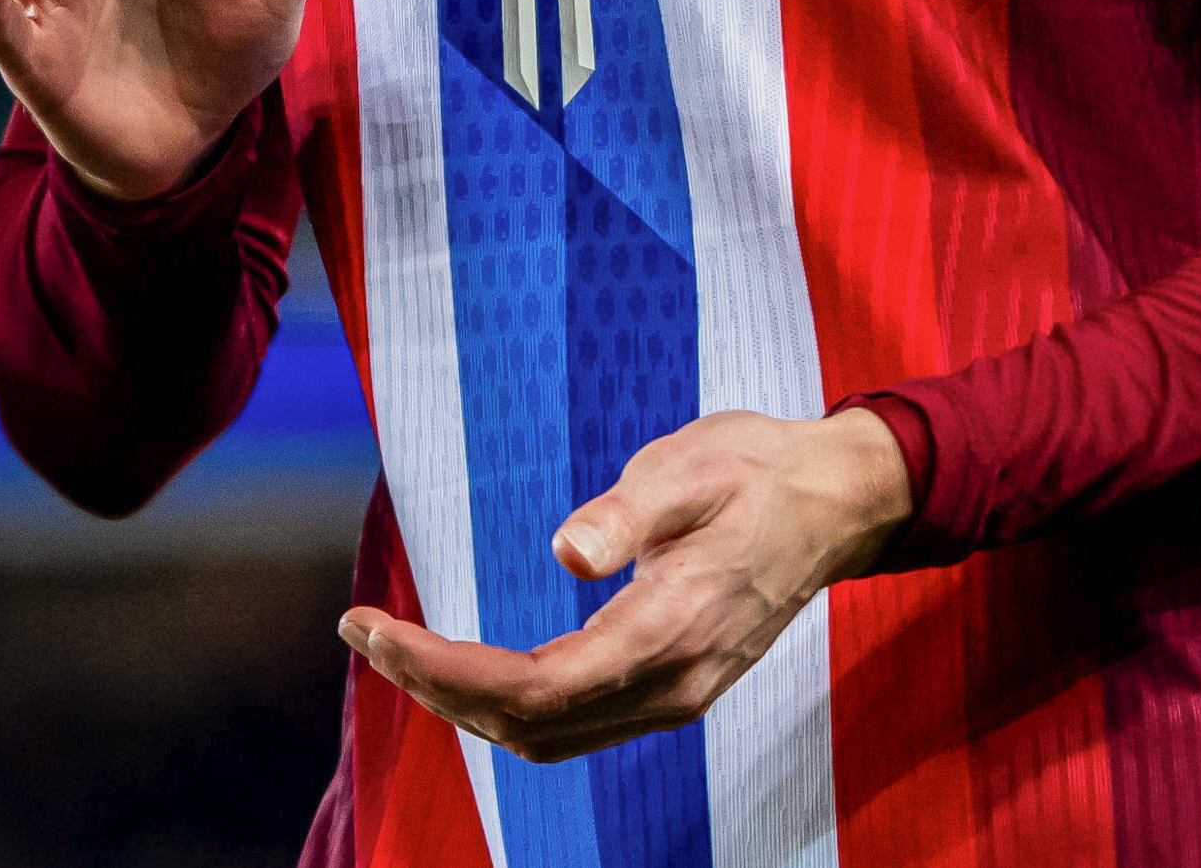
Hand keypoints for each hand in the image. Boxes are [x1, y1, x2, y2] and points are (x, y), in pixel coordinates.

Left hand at [339, 405, 912, 761]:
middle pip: (530, 724)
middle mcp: (672, 684)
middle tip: (365, 632)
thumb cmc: (758, 470)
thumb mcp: (691, 464)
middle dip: (436, 687)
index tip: (378, 629)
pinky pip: (575, 723)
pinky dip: (507, 705)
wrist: (835, 504)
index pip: (536, 686)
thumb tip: (565, 550)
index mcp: (672, 627)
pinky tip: (469, 668)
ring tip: (399, 650)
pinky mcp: (673, 688)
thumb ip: (629, 511)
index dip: (446, 671)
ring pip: (548, 736)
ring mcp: (676, 695)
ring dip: (465, 703)